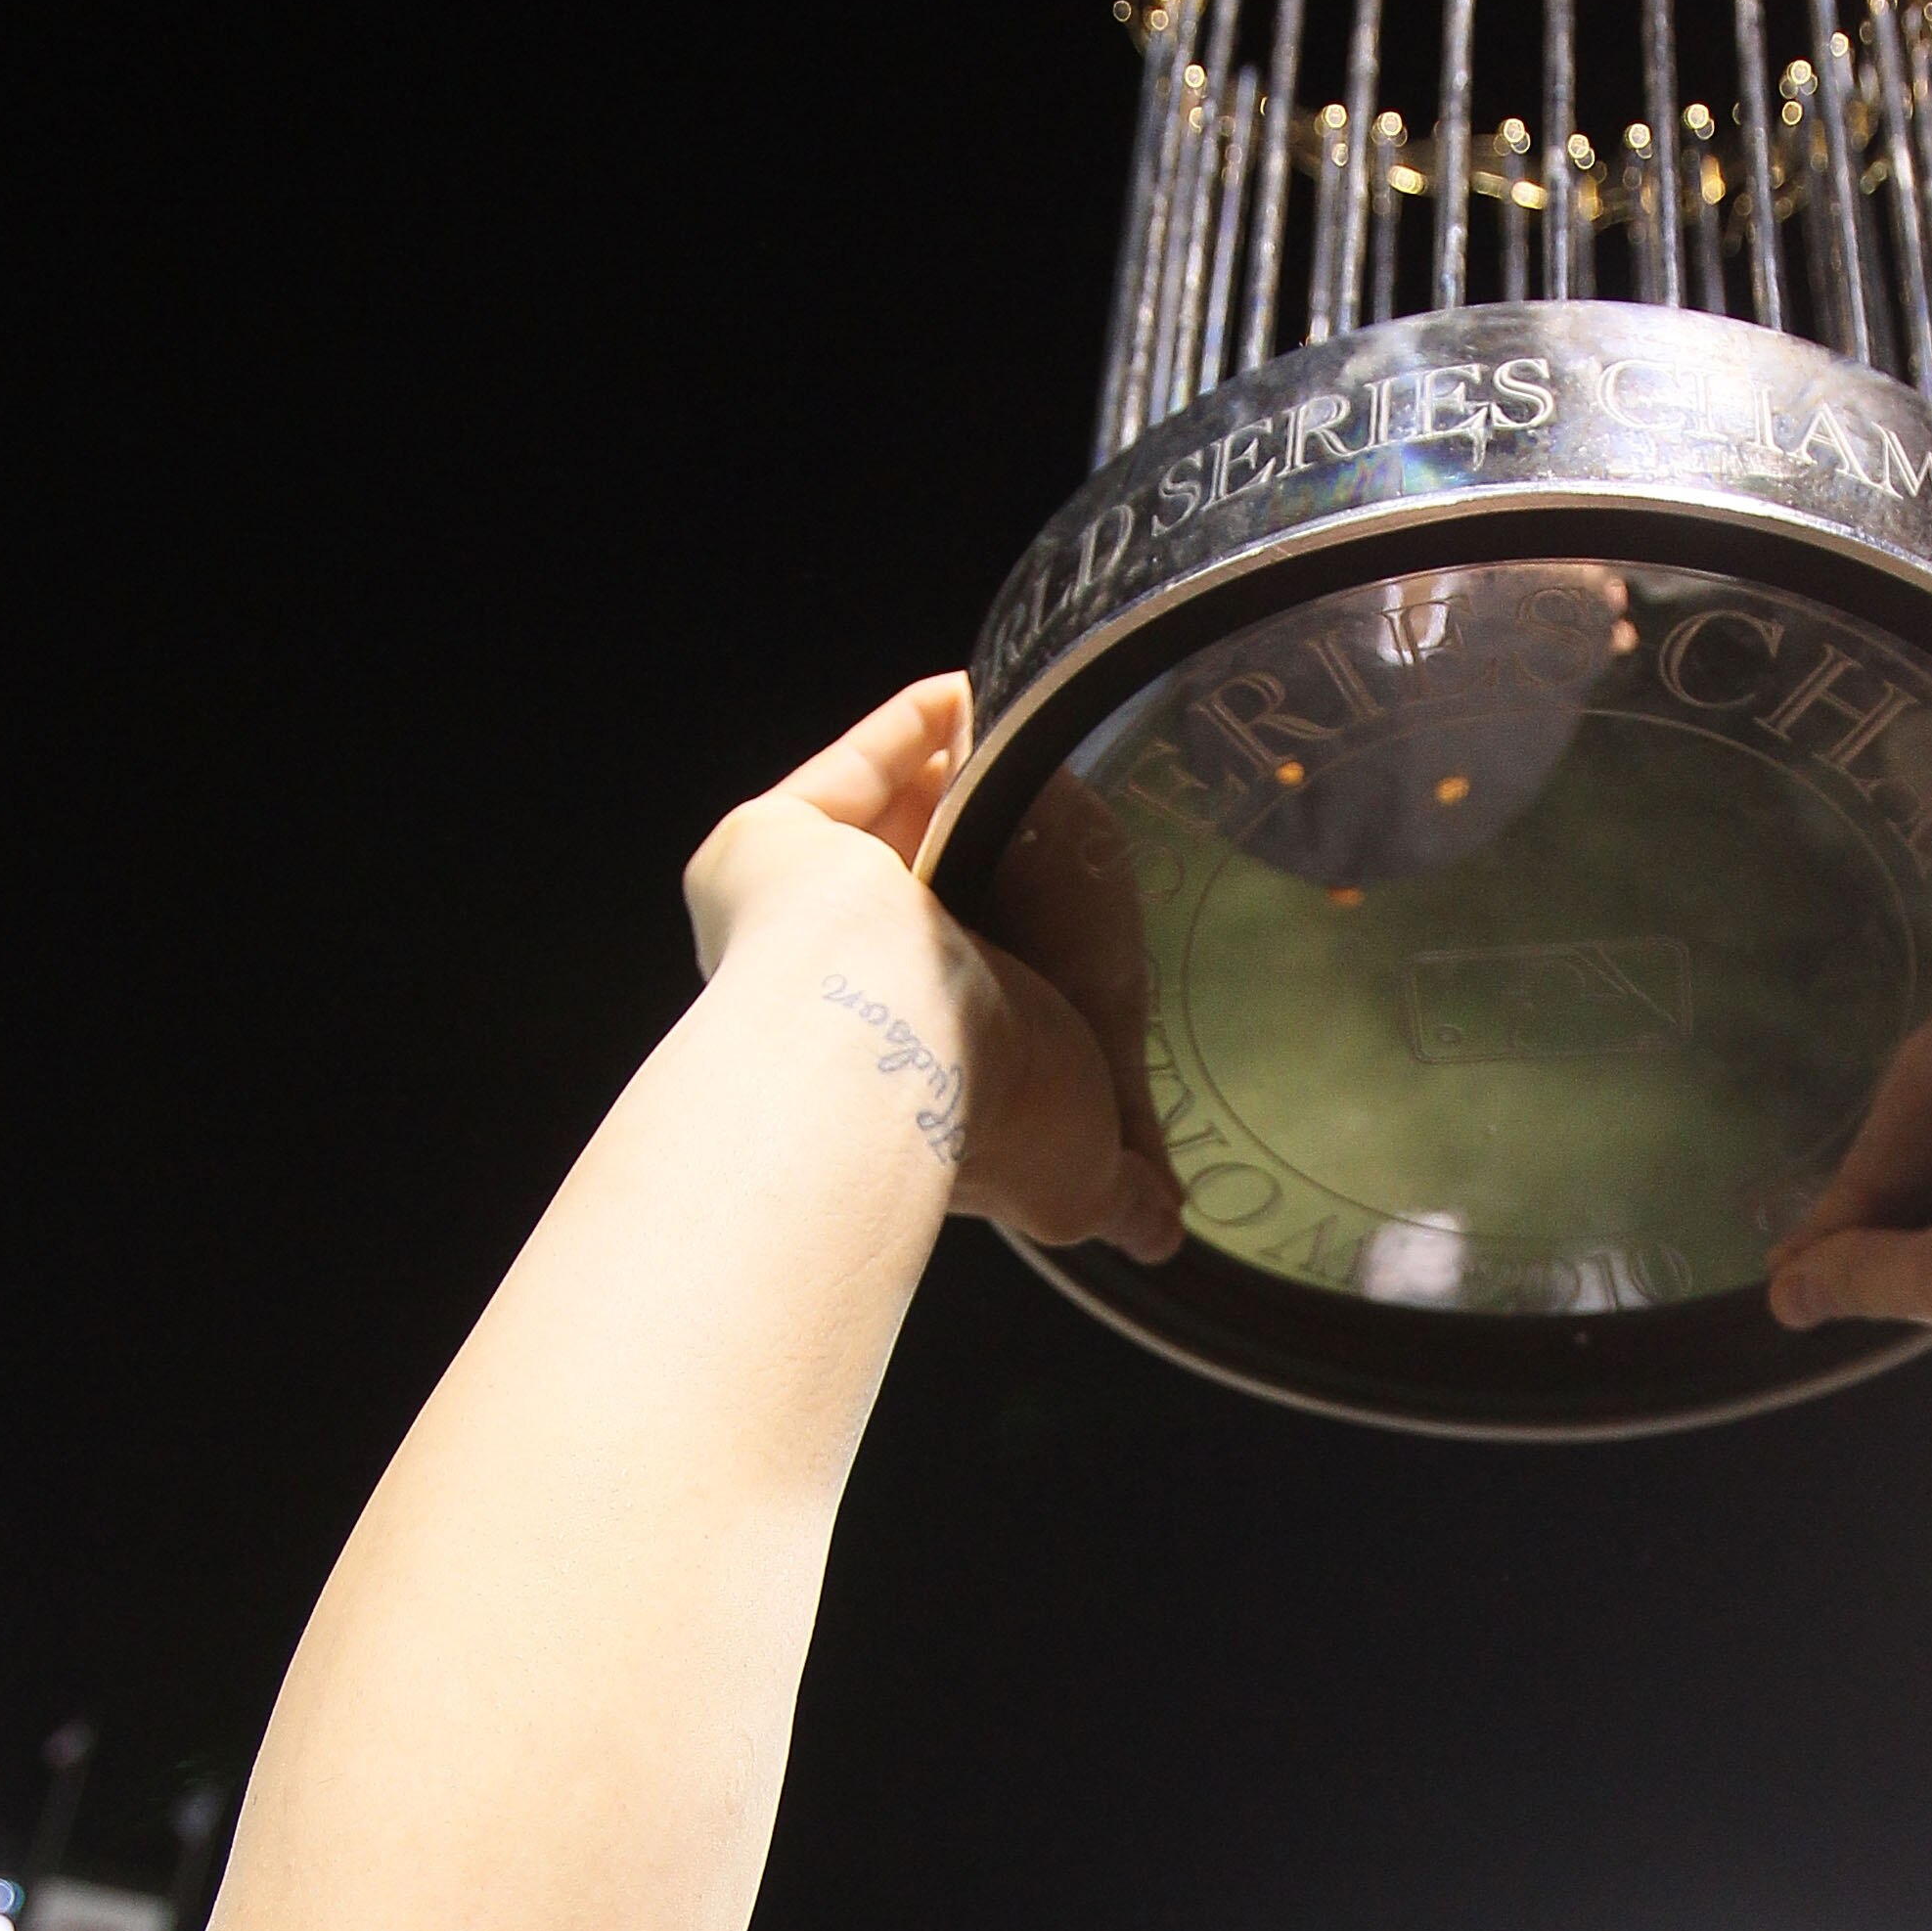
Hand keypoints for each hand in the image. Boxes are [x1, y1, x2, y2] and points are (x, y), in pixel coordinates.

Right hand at [684, 678, 1182, 1262]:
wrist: (882, 1052)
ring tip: (1021, 736)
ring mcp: (797, 915)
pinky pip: (854, 768)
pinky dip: (912, 730)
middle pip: (922, 902)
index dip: (1017, 963)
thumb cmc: (976, 1117)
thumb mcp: (1082, 1173)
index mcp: (910, 1072)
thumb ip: (1123, 1190)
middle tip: (1055, 808)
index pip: (964, 1005)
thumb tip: (1162, 1233)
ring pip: (885, 830)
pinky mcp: (770, 844)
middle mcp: (843, 994)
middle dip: (983, 856)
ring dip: (949, 782)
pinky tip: (969, 696)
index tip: (1072, 932)